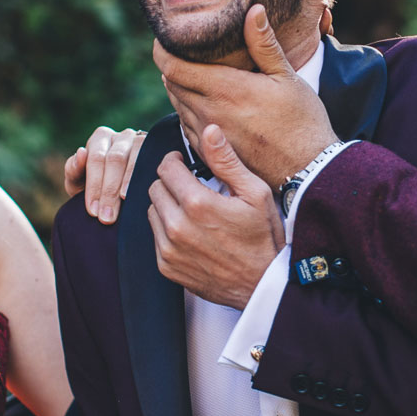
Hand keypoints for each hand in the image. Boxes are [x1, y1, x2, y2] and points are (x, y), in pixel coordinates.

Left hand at [64, 127, 144, 224]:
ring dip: (129, 182)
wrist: (120, 192)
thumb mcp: (79, 181)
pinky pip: (153, 160)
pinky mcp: (158, 151)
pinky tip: (143, 193)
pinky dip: (147, 177)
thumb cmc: (96, 186)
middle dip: (109, 190)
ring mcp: (143, 141)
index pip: (96, 158)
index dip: (94, 185)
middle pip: (115, 159)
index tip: (93, 211)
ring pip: (136, 157)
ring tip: (125, 202)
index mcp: (101, 138)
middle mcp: (123, 136)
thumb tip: (81, 153)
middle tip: (107, 217)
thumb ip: (74, 170)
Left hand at [146, 127, 284, 309]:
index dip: (175, 161)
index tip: (184, 164)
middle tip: (191, 188)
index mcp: (197, 203)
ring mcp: (169, 249)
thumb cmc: (264, 237)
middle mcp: (177, 226)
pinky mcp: (166, 267)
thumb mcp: (255, 193)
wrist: (263, 285)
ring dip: (167, 206)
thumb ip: (226, 160)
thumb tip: (209, 130)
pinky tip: (190, 233)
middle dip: (171, 183)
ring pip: (152, 212)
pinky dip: (167, 231)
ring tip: (192, 211)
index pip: (166, 167)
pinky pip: (155, 237)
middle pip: (155, 188)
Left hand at [155, 5, 339, 186]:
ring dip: (179, 88)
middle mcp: (210, 112)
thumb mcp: (287, 78)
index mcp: (226, 90)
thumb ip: (264, 44)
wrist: (307, 168)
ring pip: (177, 104)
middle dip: (171, 65)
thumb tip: (253, 10)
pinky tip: (202, 103)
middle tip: (180, 50)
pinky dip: (187, 110)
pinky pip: (186, 126)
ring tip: (190, 72)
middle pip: (171, 83)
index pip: (173, 67)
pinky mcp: (211, 153)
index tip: (165, 38)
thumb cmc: (302, 121)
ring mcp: (208, 135)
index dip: (162, 50)